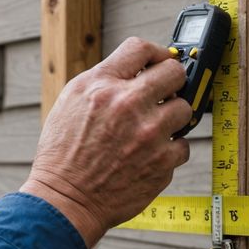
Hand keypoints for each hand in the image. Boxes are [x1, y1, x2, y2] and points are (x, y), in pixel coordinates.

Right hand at [20, 37, 191, 247]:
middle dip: (172, 81)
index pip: (141, 48)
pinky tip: (150, 155)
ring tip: (153, 129)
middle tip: (164, 94)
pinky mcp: (162, 162)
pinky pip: (183, 145)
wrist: (65, 199)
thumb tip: (138, 70)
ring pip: (185, 109)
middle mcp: (127, 104)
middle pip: (175, 72)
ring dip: (172, 117)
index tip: (159, 62)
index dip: (156, 52)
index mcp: (102, 85)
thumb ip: (105, 80)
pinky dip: (170, 150)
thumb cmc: (64, 152)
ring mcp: (149, 134)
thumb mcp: (71, 101)